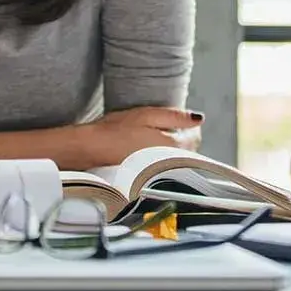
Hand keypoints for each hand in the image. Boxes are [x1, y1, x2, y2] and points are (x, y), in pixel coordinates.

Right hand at [75, 107, 203, 167]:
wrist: (92, 148)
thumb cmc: (117, 130)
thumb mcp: (148, 115)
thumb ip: (175, 116)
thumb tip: (199, 118)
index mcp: (173, 145)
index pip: (195, 136)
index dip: (188, 124)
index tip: (177, 119)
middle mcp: (169, 162)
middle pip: (188, 148)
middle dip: (182, 136)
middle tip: (164, 126)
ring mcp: (160, 171)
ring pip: (177, 157)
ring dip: (172, 147)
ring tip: (154, 136)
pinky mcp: (149, 175)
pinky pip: (165, 165)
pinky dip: (162, 156)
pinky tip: (147, 148)